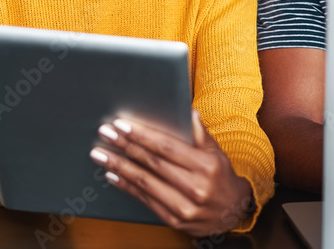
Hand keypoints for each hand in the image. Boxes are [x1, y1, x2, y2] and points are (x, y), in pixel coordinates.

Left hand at [90, 111, 254, 236]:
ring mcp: (184, 206)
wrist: (232, 213)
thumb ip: (201, 134)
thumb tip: (189, 113)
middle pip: (153, 163)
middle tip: (105, 134)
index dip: (142, 135)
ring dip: (119, 167)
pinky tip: (112, 175)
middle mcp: (195, 187)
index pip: (167, 148)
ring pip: (145, 183)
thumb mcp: (217, 153)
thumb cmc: (222, 178)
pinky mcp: (174, 220)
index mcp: (206, 166)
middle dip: (125, 146)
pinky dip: (127, 186)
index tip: (122, 125)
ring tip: (100, 154)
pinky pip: (145, 200)